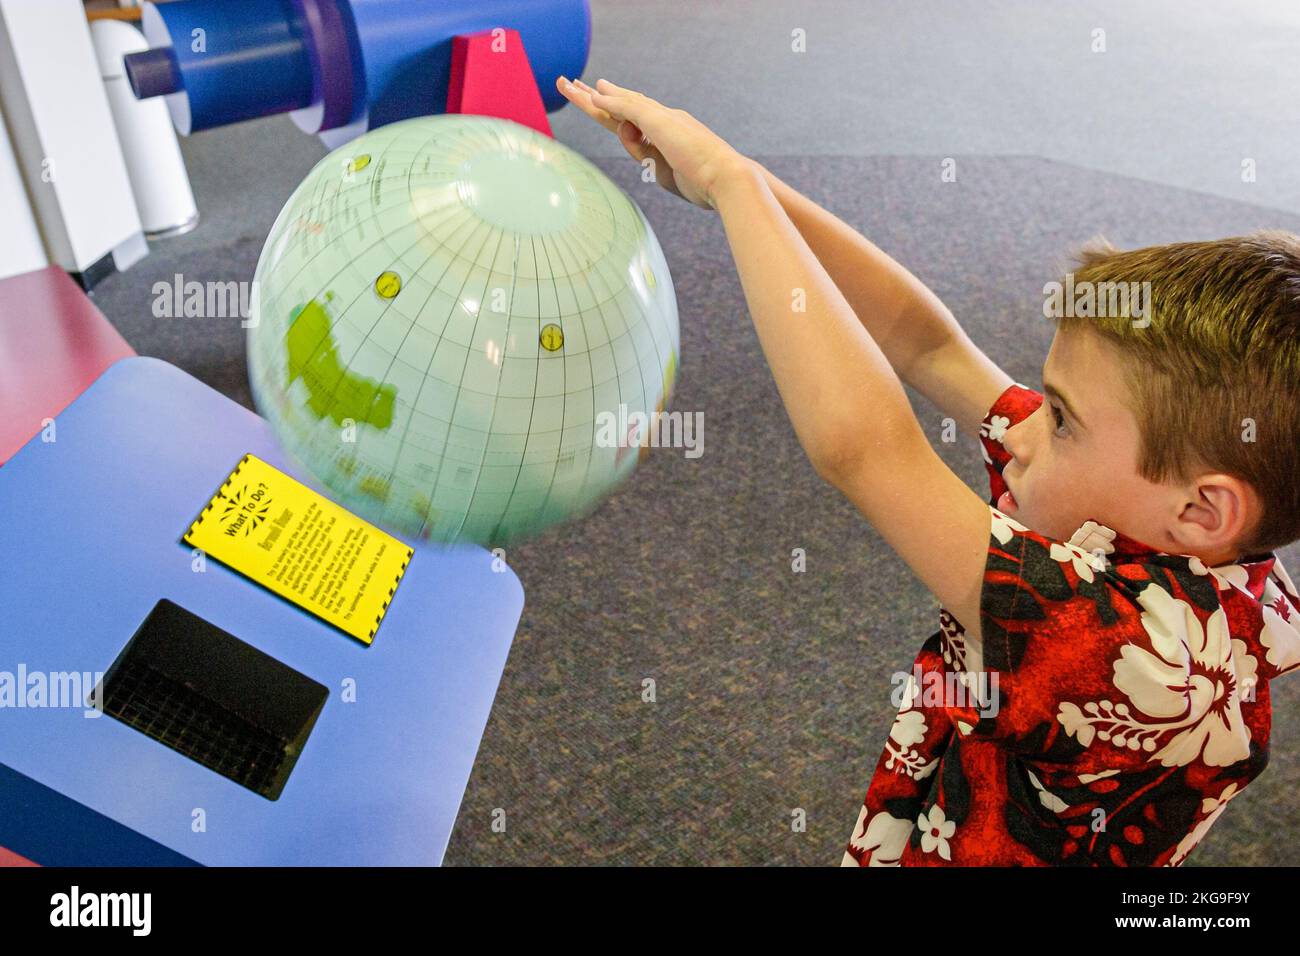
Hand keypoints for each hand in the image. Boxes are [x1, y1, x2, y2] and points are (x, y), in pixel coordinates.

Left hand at [555, 76, 746, 209]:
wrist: (727, 177)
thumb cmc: (703, 182)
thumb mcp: (666, 174)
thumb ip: (648, 159)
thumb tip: (638, 148)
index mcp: (668, 133)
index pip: (634, 120)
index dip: (614, 113)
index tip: (598, 106)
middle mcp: (664, 120)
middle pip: (623, 106)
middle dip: (597, 98)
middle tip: (573, 87)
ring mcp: (662, 119)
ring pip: (622, 102)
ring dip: (594, 95)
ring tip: (572, 86)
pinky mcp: (658, 121)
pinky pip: (627, 107)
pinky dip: (609, 100)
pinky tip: (594, 94)